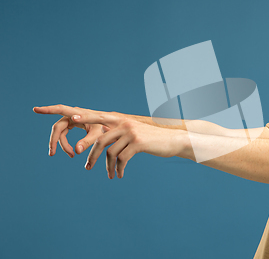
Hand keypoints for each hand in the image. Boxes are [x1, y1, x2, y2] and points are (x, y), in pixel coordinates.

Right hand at [33, 105, 107, 157]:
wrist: (117, 126)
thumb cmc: (109, 127)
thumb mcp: (99, 135)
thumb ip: (88, 141)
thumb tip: (76, 151)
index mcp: (79, 113)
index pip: (60, 110)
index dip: (47, 110)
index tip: (35, 109)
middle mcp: (74, 114)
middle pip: (58, 127)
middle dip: (54, 140)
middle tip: (52, 153)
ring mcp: (74, 119)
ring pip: (61, 132)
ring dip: (61, 144)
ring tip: (69, 155)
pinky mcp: (75, 124)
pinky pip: (65, 134)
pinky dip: (66, 143)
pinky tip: (72, 152)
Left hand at [34, 104, 186, 177]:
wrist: (174, 141)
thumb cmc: (153, 140)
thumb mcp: (134, 135)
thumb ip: (119, 136)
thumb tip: (104, 147)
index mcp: (121, 119)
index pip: (98, 118)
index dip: (84, 117)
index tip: (68, 117)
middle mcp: (124, 123)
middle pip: (100, 139)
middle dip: (91, 155)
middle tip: (86, 167)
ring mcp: (131, 132)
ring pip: (110, 152)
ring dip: (108, 167)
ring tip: (110, 175)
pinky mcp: (138, 143)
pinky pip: (122, 159)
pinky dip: (119, 169)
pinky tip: (120, 176)